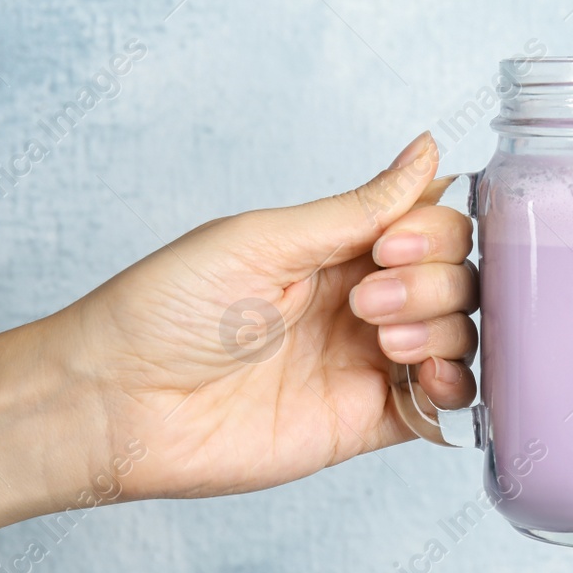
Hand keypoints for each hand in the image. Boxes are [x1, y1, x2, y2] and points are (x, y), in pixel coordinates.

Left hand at [48, 132, 477, 498]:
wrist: (115, 402)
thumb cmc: (165, 309)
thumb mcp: (264, 240)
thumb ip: (357, 209)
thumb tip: (427, 150)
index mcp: (335, 248)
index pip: (430, 224)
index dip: (434, 230)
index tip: (391, 245)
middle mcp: (359, 301)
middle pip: (454, 276)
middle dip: (431, 281)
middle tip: (365, 302)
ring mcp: (364, 362)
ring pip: (456, 334)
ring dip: (442, 328)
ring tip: (383, 341)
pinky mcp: (363, 422)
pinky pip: (439, 406)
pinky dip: (455, 389)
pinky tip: (426, 378)